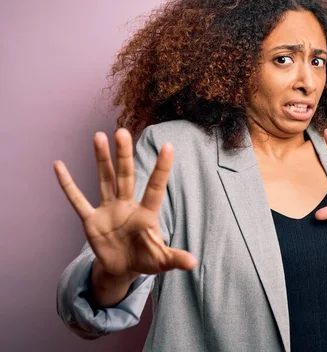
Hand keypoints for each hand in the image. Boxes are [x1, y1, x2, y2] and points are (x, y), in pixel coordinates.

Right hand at [54, 129, 196, 277]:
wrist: (124, 268)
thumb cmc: (146, 259)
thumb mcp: (161, 260)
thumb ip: (175, 258)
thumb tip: (193, 263)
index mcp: (146, 213)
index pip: (156, 187)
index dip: (162, 168)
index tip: (169, 146)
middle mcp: (128, 205)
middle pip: (126, 176)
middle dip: (123, 155)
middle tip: (122, 131)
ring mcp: (109, 210)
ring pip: (105, 180)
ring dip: (101, 159)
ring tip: (98, 136)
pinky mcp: (91, 220)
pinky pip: (77, 201)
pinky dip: (68, 185)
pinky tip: (59, 166)